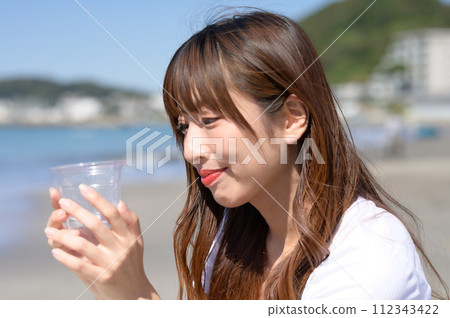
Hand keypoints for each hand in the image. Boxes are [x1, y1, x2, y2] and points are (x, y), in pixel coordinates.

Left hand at [45, 184, 159, 299]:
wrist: (133, 295)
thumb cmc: (132, 264)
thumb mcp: (137, 242)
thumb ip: (131, 222)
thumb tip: (120, 202)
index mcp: (128, 236)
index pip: (113, 213)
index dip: (97, 199)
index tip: (82, 188)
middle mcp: (120, 247)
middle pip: (96, 225)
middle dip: (77, 211)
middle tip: (63, 202)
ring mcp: (110, 263)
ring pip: (83, 245)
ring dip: (63, 236)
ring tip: (49, 231)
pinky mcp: (101, 277)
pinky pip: (79, 265)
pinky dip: (65, 258)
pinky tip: (55, 251)